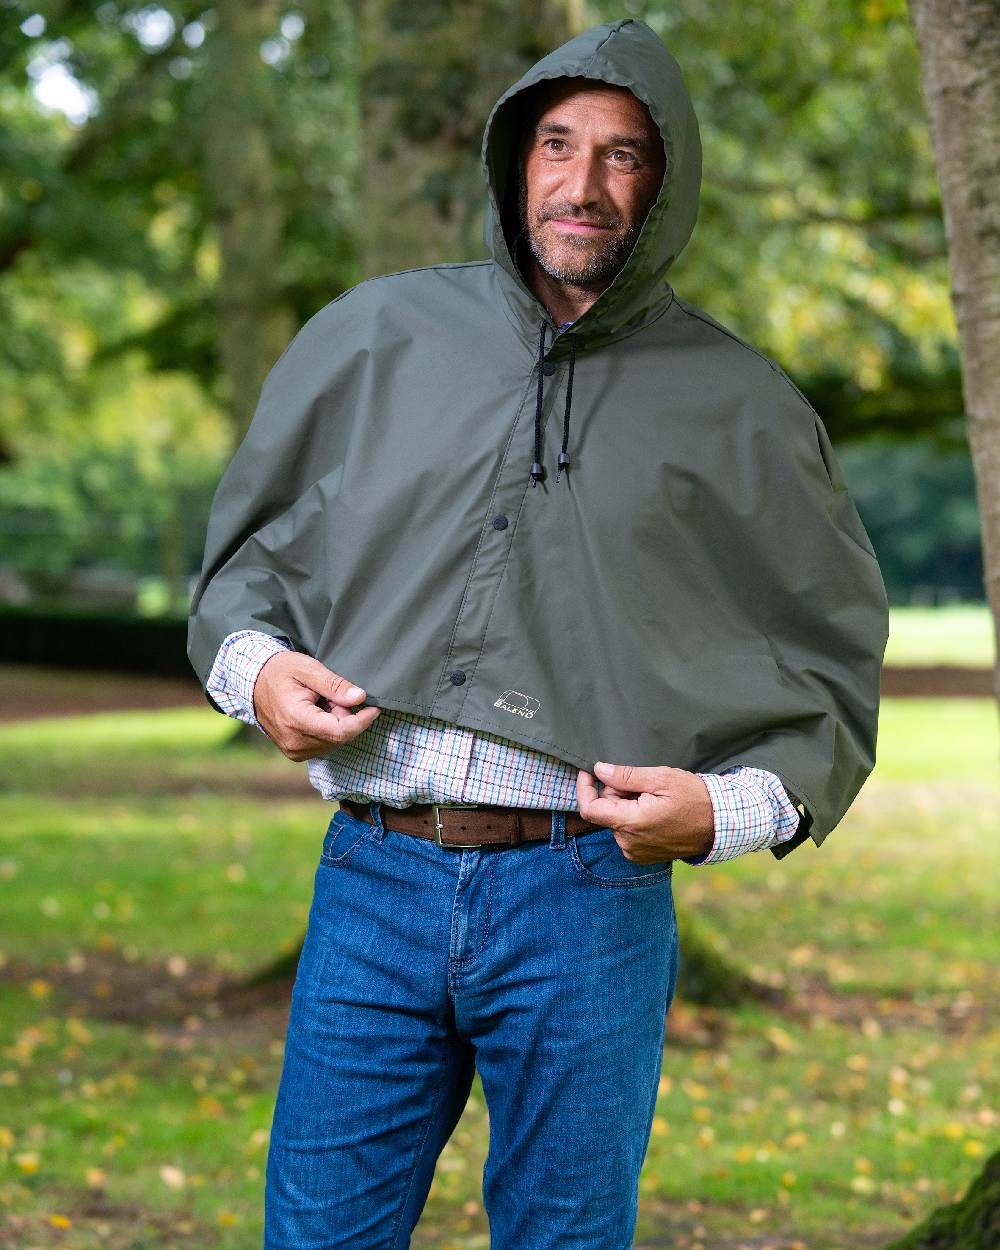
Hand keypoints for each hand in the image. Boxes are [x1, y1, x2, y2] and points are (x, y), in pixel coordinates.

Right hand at [252, 652, 380, 761]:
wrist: (252, 682)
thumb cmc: (280, 671)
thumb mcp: (308, 668)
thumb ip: (335, 685)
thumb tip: (360, 697)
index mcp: (297, 720)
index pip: (341, 732)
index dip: (362, 721)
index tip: (373, 707)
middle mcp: (294, 741)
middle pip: (339, 736)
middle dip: (345, 716)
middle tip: (332, 695)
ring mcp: (293, 750)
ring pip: (333, 742)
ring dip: (335, 723)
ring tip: (319, 702)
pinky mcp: (294, 753)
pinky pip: (323, 745)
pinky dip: (326, 729)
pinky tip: (315, 713)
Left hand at [576, 762, 714, 861]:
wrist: (720, 825)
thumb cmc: (694, 798)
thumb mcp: (661, 778)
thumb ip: (626, 776)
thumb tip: (599, 770)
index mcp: (631, 824)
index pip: (589, 809)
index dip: (585, 788)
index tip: (590, 771)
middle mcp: (629, 843)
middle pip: (605, 812)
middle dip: (615, 792)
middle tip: (641, 782)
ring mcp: (636, 852)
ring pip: (616, 821)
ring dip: (626, 805)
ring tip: (652, 796)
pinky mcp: (643, 855)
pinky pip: (627, 832)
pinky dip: (633, 818)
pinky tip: (654, 810)